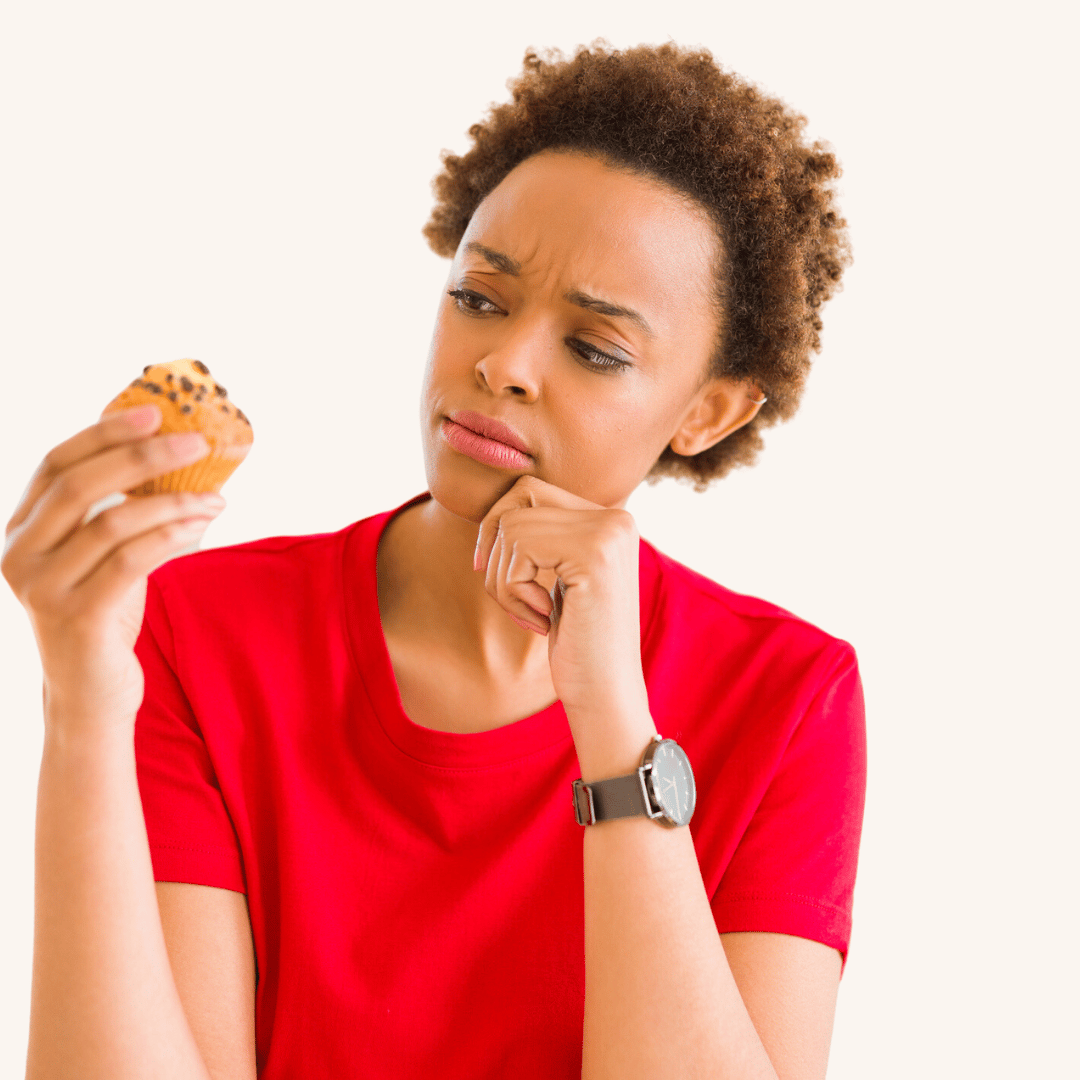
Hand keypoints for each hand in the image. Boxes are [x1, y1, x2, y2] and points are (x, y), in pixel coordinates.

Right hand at [1, 405, 224, 733]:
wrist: (91, 693)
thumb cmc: (103, 615)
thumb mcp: (102, 556)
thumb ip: (115, 512)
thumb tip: (172, 455)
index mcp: (21, 530)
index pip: (55, 463)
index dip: (103, 433)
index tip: (154, 412)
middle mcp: (19, 554)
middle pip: (80, 484)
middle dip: (144, 456)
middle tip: (197, 443)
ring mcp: (42, 587)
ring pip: (113, 522)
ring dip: (174, 501)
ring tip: (217, 498)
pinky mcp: (76, 616)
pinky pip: (132, 560)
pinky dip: (172, 535)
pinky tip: (202, 525)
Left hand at [473, 475, 651, 745]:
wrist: (605, 693)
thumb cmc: (576, 642)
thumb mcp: (558, 577)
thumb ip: (543, 536)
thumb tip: (496, 507)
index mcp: (611, 520)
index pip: (529, 489)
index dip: (498, 527)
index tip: (494, 572)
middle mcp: (617, 518)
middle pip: (519, 496)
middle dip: (496, 545)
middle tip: (508, 594)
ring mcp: (608, 533)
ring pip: (512, 526)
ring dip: (504, 579)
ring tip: (532, 614)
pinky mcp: (595, 555)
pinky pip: (519, 550)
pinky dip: (513, 591)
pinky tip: (544, 620)